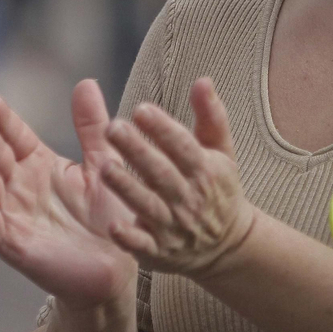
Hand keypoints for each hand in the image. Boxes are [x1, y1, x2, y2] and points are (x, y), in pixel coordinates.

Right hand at [0, 80, 138, 310]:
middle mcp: (21, 187)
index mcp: (40, 166)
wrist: (117, 269)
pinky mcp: (13, 242)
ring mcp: (13, 214)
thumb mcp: (104, 163)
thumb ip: (92, 126)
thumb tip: (85, 81)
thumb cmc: (110, 217)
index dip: (2, 120)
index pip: (15, 137)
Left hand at [98, 77, 256, 280]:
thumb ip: (211, 115)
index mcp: (204, 170)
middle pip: (161, 173)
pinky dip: (130, 238)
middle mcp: (189, 198)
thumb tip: (203, 80)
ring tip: (103, 166)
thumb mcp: (221, 151)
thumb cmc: (218, 188)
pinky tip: (112, 226)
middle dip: (138, 151)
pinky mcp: (160, 252)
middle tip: (113, 127)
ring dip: (128, 187)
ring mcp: (174, 227)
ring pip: (148, 206)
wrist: (228, 246)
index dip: (163, 129)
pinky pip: (144, 245)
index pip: (183, 146)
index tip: (141, 109)